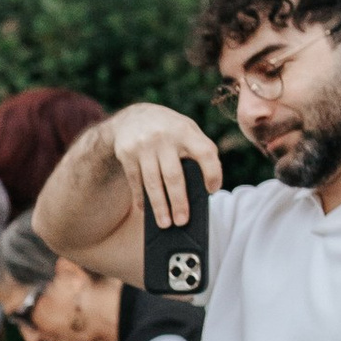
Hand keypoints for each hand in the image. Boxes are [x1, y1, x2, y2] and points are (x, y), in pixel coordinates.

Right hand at [105, 101, 223, 231]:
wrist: (134, 117)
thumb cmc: (170, 130)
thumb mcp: (187, 130)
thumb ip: (200, 150)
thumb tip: (208, 187)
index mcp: (186, 131)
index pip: (205, 153)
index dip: (212, 173)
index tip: (213, 190)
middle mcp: (164, 137)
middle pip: (174, 176)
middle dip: (179, 202)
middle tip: (182, 222)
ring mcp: (143, 145)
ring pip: (152, 182)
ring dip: (159, 206)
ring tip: (165, 224)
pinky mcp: (127, 153)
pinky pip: (135, 181)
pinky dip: (141, 197)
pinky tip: (145, 210)